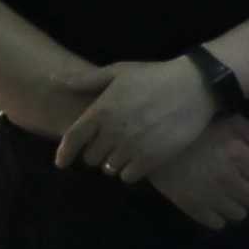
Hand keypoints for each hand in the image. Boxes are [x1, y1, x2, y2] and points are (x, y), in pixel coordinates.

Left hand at [61, 55, 217, 184]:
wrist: (194, 87)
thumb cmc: (153, 77)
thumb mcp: (118, 72)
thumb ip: (85, 80)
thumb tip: (55, 79)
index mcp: (101, 110)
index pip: (73, 139)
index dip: (64, 153)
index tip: (61, 162)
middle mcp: (113, 131)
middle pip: (91, 157)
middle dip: (96, 153)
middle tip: (108, 144)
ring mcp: (132, 147)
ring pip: (109, 168)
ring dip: (114, 162)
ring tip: (126, 148)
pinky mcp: (152, 159)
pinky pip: (129, 176)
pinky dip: (130, 171)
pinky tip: (138, 157)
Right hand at [152, 115, 248, 231]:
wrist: (153, 138)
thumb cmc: (197, 127)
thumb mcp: (230, 120)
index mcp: (237, 154)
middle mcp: (226, 177)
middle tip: (239, 183)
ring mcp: (208, 194)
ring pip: (239, 214)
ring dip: (235, 204)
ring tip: (224, 192)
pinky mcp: (191, 206)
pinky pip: (217, 223)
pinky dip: (217, 215)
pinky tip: (210, 201)